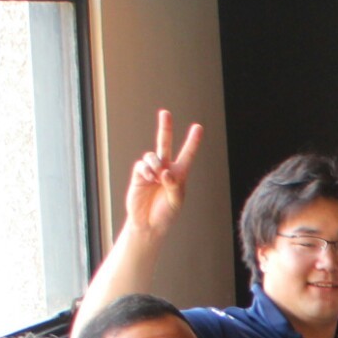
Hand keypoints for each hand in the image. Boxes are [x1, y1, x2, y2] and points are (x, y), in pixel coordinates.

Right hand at [124, 109, 202, 238]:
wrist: (148, 224)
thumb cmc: (166, 214)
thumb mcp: (176, 201)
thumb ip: (174, 185)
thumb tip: (165, 171)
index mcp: (179, 174)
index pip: (187, 155)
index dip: (192, 141)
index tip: (198, 127)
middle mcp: (165, 169)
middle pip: (165, 144)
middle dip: (164, 128)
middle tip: (165, 113)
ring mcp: (150, 171)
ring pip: (152, 155)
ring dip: (155, 163)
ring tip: (156, 176)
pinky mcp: (138, 176)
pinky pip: (141, 165)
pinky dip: (146, 170)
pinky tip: (149, 178)